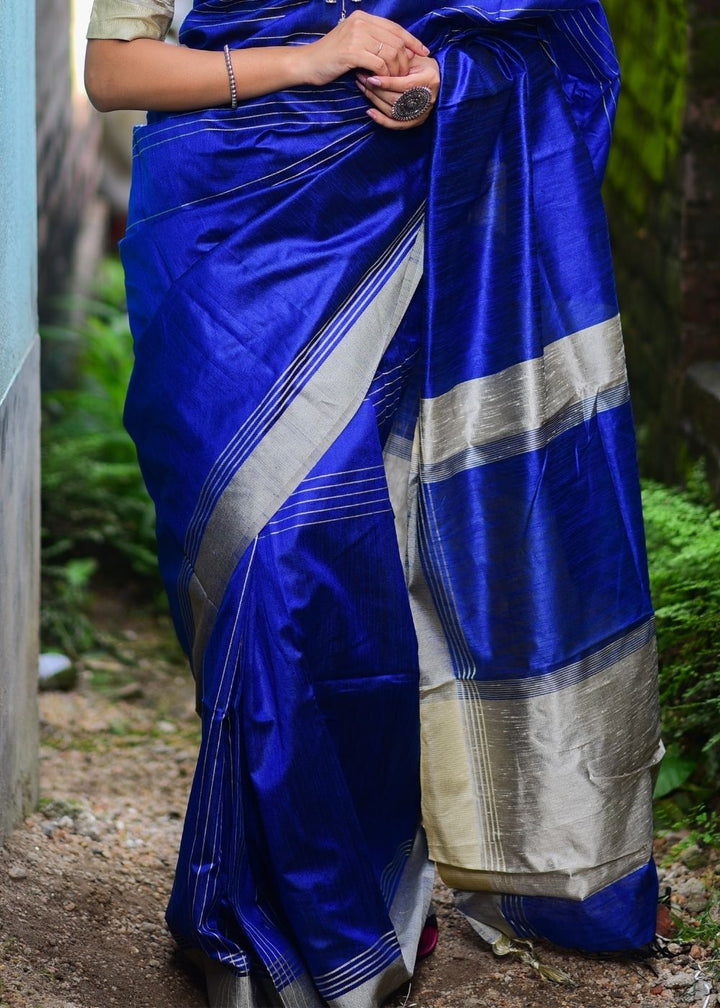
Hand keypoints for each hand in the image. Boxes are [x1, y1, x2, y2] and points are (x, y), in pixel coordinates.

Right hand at [298, 12, 428, 86]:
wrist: (307, 64)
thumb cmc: (331, 58)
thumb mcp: (354, 43)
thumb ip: (374, 41)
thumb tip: (401, 50)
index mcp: (363, 17)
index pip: (395, 28)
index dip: (412, 41)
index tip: (423, 52)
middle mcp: (361, 22)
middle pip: (396, 41)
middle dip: (404, 61)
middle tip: (402, 76)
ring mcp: (356, 36)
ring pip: (390, 53)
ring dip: (394, 71)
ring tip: (390, 81)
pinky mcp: (351, 52)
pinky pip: (379, 65)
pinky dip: (383, 76)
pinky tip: (379, 82)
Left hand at [356, 54, 439, 129]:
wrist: (436, 78)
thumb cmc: (422, 64)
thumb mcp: (414, 58)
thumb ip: (400, 61)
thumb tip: (378, 62)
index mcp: (429, 81)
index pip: (405, 85)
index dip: (387, 83)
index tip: (371, 77)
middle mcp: (427, 99)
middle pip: (397, 100)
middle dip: (376, 90)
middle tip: (362, 79)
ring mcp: (421, 113)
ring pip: (393, 111)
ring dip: (374, 100)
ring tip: (362, 87)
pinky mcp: (415, 121)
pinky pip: (396, 125)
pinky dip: (381, 120)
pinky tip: (369, 111)